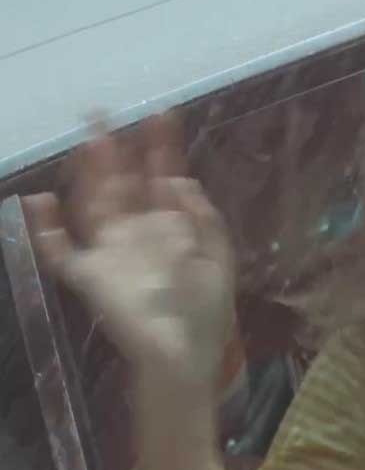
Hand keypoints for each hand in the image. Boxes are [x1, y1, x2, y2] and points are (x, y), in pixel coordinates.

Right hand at [23, 113, 235, 389]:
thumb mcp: (219, 260)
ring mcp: (112, 253)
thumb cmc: (207, 312)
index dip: (163, 148)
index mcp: (172, 227)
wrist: (185, 356)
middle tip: (106, 112)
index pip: (164, 178)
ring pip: (94, 204)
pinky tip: (40, 200)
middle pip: (123, 183)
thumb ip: (205, 219)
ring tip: (88, 142)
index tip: (164, 115)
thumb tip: (183, 180)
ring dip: (89, 174)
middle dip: (118, 149)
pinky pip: (61, 251)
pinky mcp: (90, 277)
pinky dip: (47, 229)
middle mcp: (138, 233)